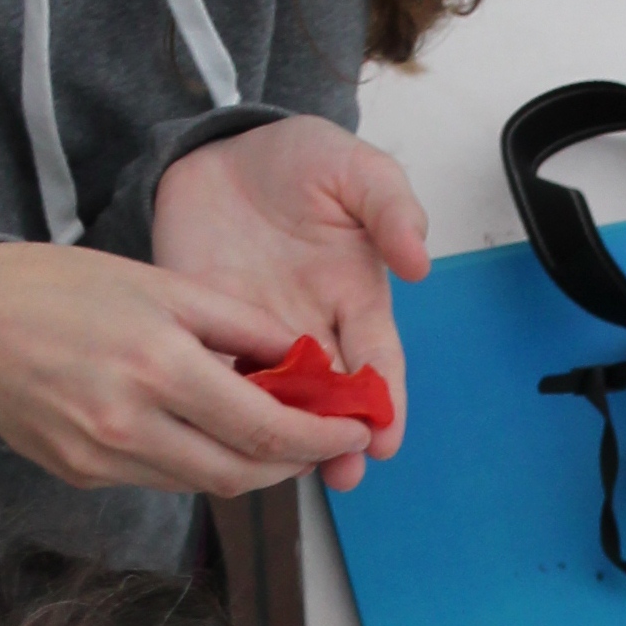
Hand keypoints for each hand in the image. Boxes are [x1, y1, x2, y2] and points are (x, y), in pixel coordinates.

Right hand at [0, 241, 373, 497]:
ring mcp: (101, 458)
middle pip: (240, 473)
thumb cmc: (63, 289)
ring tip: (278, 436)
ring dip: (250, 467)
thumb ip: (239, 325)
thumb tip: (305, 357)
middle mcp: (128, 423)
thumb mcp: (161, 285)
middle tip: (326, 440)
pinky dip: (199, 462)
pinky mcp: (81, 475)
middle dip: (294, 462)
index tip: (353, 429)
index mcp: (156, 364)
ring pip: (203, 484)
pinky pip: (161, 479)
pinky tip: (211, 434)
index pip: (263, 427)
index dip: (319, 438)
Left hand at [150, 116, 429, 487]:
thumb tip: (419, 260)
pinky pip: (216, 380)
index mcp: (355, 299)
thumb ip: (390, 206)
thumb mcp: (353, 167)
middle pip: (331, 399)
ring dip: (281, 440)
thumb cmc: (296, 161)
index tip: (386, 436)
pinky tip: (219, 434)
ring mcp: (257, 339)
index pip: (378, 361)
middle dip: (340, 439)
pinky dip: (219, 409)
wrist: (218, 153)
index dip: (386, 401)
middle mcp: (312, 331)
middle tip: (343, 472)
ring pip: (276, 404)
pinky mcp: (205, 336)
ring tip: (284, 469)